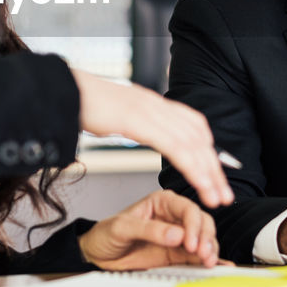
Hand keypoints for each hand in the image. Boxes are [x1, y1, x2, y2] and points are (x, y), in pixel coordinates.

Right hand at [71, 69, 232, 208]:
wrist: (61, 89)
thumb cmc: (84, 103)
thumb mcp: (119, 113)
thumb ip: (138, 122)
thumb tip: (147, 130)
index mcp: (154, 103)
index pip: (194, 126)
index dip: (209, 150)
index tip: (218, 174)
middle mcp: (157, 104)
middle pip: (198, 137)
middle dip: (214, 168)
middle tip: (225, 194)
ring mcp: (148, 110)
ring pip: (190, 144)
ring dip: (207, 173)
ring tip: (215, 198)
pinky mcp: (137, 120)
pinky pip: (173, 146)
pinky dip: (190, 166)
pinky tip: (198, 182)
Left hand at [78, 190, 219, 269]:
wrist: (97, 255)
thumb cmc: (106, 234)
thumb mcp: (123, 228)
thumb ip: (150, 230)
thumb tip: (176, 234)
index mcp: (162, 202)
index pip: (187, 209)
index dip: (193, 225)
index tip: (190, 242)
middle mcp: (173, 217)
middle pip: (201, 222)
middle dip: (206, 238)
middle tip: (204, 254)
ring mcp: (177, 235)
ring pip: (204, 238)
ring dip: (209, 249)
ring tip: (208, 261)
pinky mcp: (177, 253)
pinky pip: (197, 254)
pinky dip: (207, 258)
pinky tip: (213, 264)